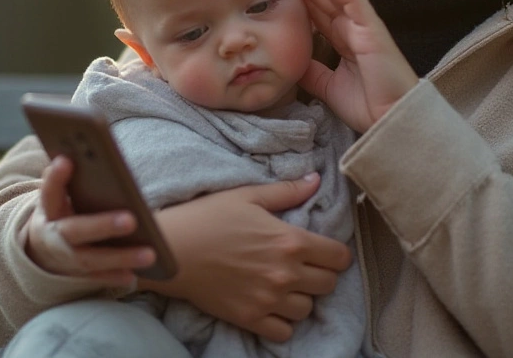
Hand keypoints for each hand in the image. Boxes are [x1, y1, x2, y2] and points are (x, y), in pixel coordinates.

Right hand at [21, 155, 156, 286]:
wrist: (43, 250)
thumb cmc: (62, 212)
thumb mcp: (59, 196)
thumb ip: (68, 180)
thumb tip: (79, 155)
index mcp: (48, 210)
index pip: (49, 192)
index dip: (55, 178)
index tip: (66, 160)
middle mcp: (54, 235)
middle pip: (76, 230)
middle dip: (103, 225)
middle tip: (132, 220)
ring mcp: (64, 259)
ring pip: (90, 259)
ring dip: (120, 257)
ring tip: (150, 254)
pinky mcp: (77, 275)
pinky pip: (97, 277)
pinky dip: (115, 276)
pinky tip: (136, 274)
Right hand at [139, 174, 352, 341]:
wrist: (172, 249)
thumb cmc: (208, 217)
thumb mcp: (248, 196)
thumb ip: (286, 191)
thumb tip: (316, 180)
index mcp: (290, 240)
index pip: (339, 257)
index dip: (336, 254)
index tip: (325, 253)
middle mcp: (285, 273)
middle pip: (329, 285)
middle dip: (321, 275)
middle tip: (304, 268)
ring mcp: (268, 299)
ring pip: (308, 309)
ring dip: (301, 298)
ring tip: (285, 287)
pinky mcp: (250, 318)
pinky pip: (284, 332)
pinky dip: (282, 323)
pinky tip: (271, 307)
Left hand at [288, 0, 418, 131]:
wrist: (390, 121)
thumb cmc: (367, 106)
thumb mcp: (327, 86)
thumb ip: (310, 70)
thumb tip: (288, 58)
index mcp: (344, 40)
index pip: (321, 11)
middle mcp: (354, 29)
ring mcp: (364, 27)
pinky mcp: (374, 29)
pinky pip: (356, 2)